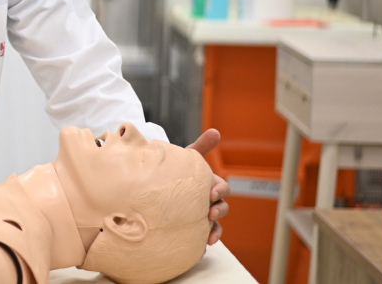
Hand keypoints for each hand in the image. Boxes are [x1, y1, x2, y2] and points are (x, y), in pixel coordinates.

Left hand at [187, 128, 229, 245]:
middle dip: (219, 210)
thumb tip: (216, 131)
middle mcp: (207, 201)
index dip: (219, 190)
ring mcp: (200, 215)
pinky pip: (200, 238)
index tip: (211, 193)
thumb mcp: (187, 157)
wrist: (159, 184)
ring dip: (215, 231)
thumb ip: (201, 146)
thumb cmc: (176, 170)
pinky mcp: (192, 228)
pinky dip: (202, 244)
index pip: (222, 188)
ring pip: (215, 226)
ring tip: (209, 237)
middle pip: (221, 207)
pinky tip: (199, 248)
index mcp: (209, 184)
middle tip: (209, 212)